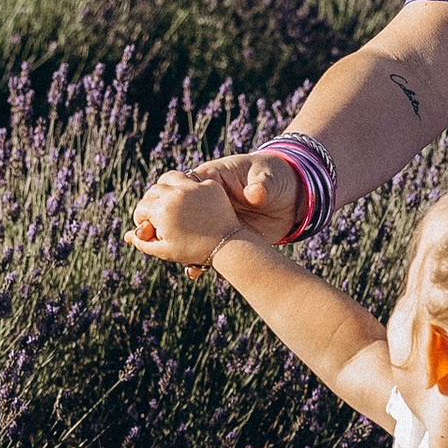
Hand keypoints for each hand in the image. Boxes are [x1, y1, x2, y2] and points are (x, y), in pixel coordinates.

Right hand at [126, 165, 277, 266]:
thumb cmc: (276, 176)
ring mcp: (214, 218)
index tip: (161, 215)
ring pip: (188, 233)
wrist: (293, 196)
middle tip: (154, 240)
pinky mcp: (224, 233)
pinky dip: (197, 259)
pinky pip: (205, 246)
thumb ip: (261, 186)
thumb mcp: (269, 178)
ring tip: (172, 260)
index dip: (168, 200)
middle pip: (177, 212)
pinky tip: (194, 271)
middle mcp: (208, 199)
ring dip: (177, 246)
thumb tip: (255, 195)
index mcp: (213, 177)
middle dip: (163, 227)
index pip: (181, 186)